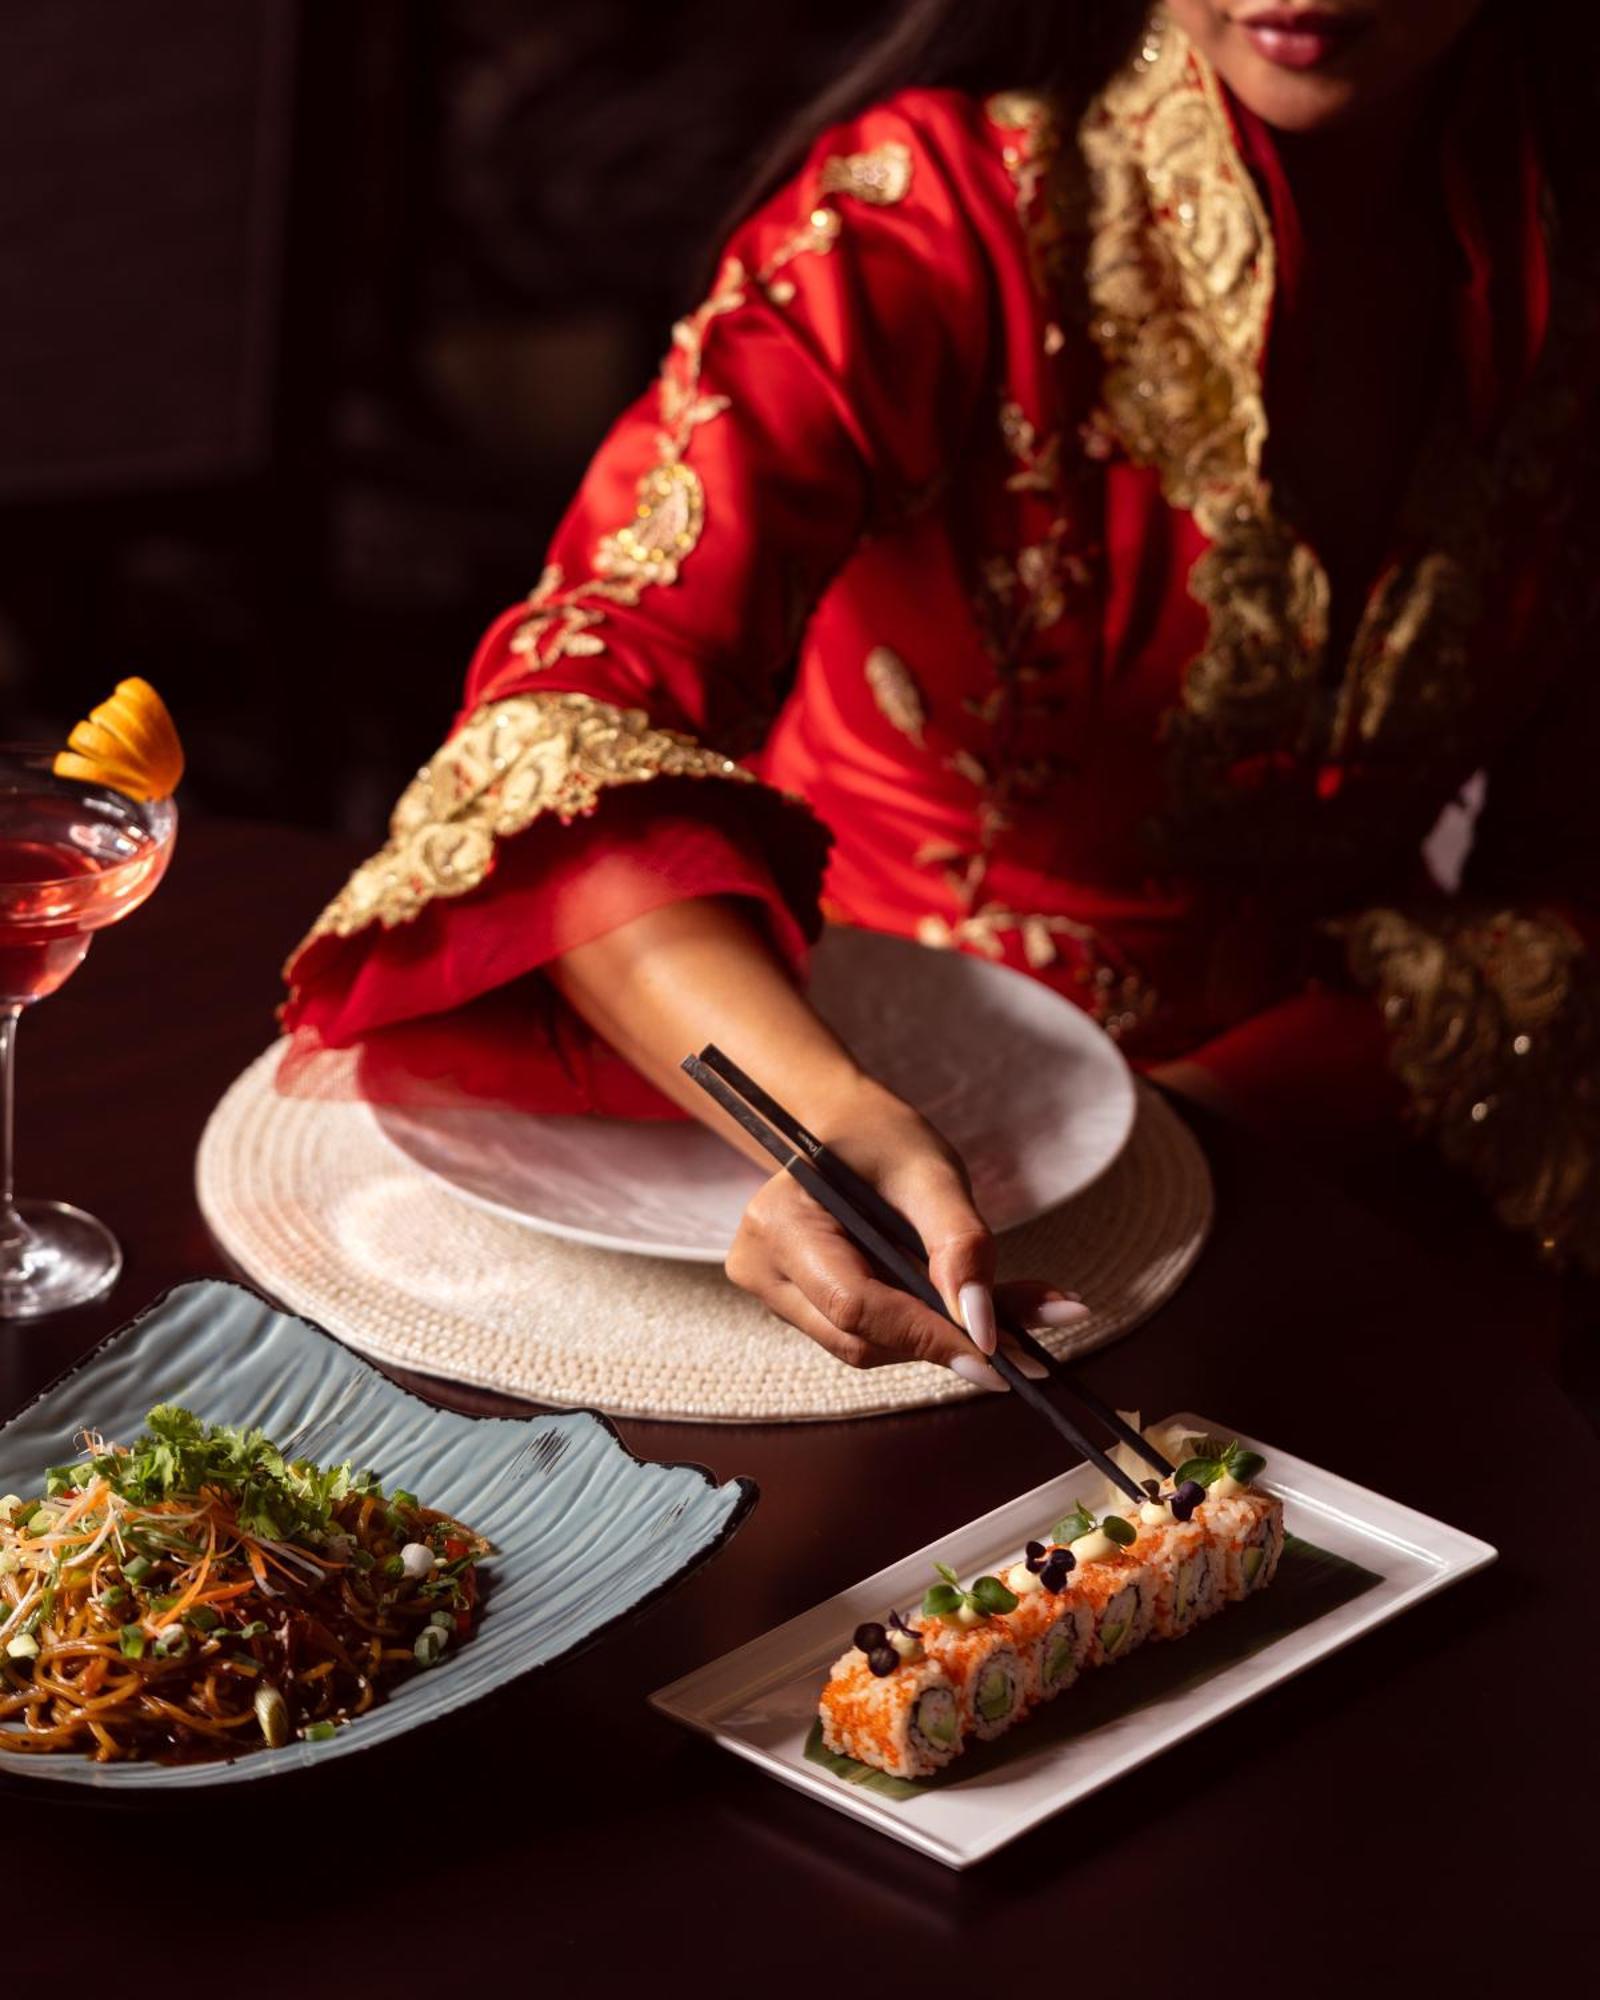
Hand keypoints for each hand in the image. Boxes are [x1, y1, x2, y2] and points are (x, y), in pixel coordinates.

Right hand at [724, 1078, 1088, 1383]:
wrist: (844, 1129)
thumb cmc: (881, 1137)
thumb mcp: (932, 1173)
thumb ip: (960, 1245)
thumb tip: (983, 1327)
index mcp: (781, 1222)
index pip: (856, 1306)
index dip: (928, 1336)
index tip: (999, 1359)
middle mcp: (762, 1265)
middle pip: (861, 1338)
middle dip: (945, 1342)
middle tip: (1028, 1345)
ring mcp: (774, 1292)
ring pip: (868, 1347)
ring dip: (940, 1339)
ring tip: (1012, 1321)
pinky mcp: (797, 1307)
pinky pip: (867, 1336)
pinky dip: (923, 1330)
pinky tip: (969, 1314)